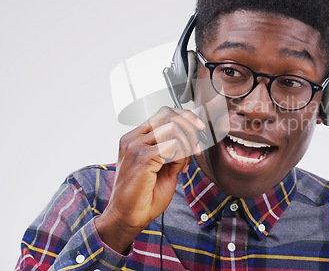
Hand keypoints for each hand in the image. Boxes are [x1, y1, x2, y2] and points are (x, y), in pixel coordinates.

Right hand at [95, 106, 205, 253]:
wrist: (128, 217)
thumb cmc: (144, 196)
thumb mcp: (164, 167)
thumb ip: (174, 151)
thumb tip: (191, 140)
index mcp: (135, 138)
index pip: (163, 113)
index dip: (185, 117)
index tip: (199, 128)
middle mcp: (133, 138)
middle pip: (168, 114)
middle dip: (190, 126)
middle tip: (197, 146)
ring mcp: (135, 146)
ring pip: (173, 128)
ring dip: (187, 144)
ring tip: (184, 163)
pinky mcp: (142, 158)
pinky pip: (173, 146)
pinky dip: (182, 156)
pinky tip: (178, 170)